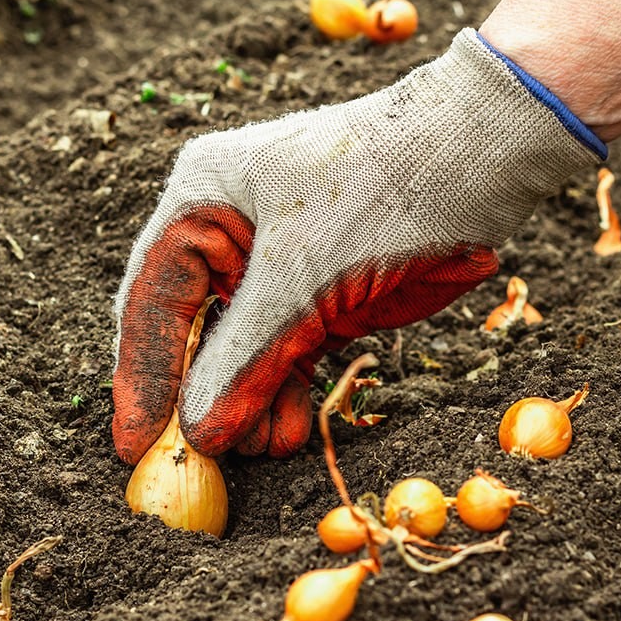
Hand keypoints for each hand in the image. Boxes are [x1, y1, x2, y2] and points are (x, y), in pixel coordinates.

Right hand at [112, 28, 601, 463]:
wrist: (484, 161)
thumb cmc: (385, 192)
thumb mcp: (304, 277)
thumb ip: (244, 358)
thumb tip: (196, 433)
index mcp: (201, 201)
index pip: (151, 301)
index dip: (141, 376)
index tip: (136, 446)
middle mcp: (225, 233)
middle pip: (189, 333)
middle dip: (198, 396)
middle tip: (199, 460)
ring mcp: (271, 267)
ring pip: (235, 354)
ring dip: (243, 405)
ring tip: (256, 447)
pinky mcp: (314, 295)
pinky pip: (281, 356)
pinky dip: (280, 395)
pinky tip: (284, 432)